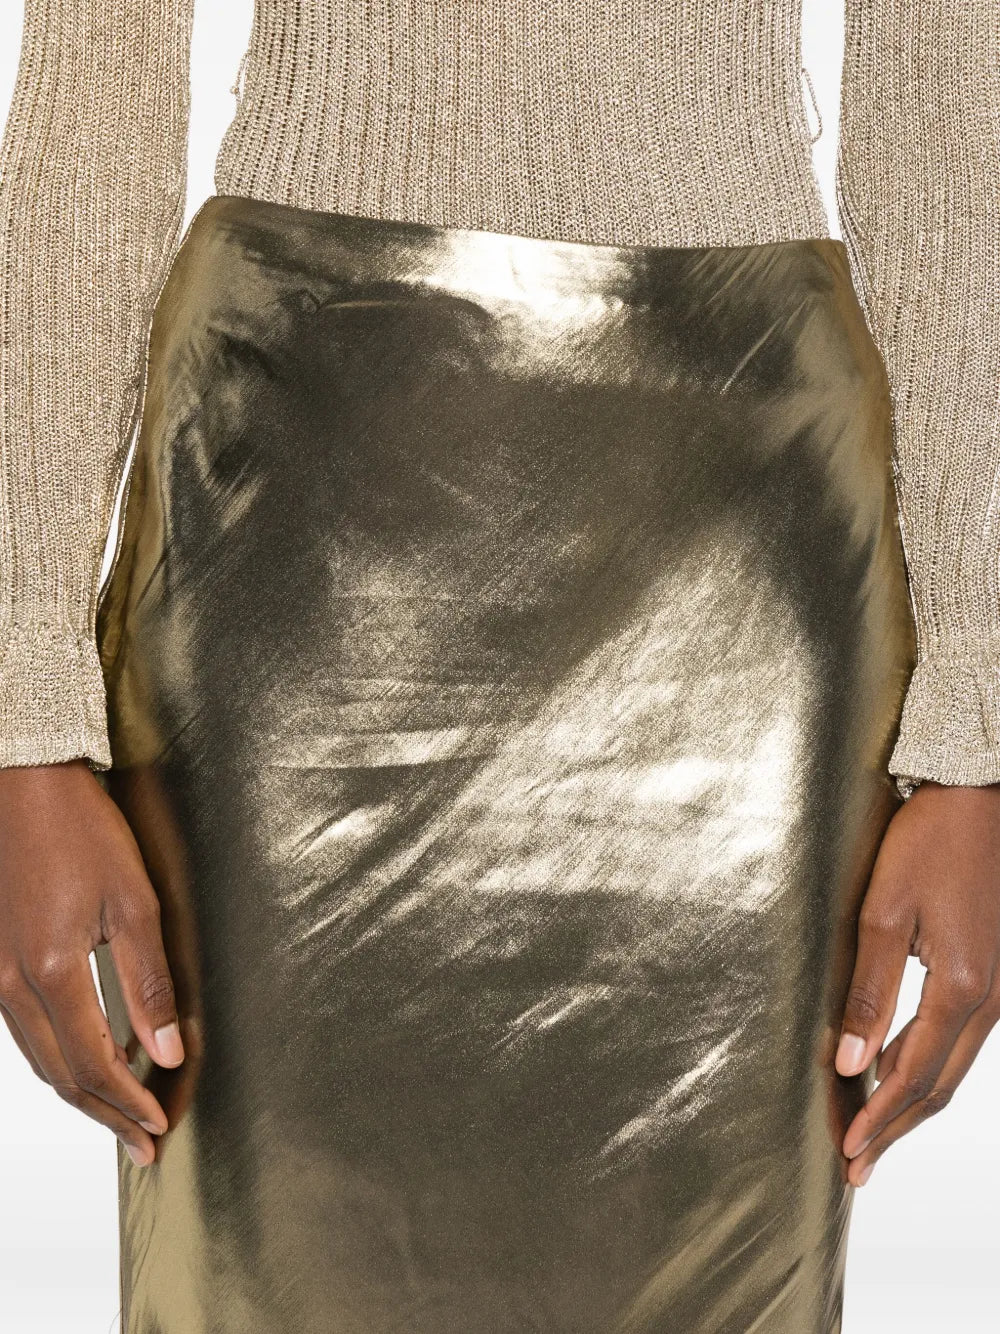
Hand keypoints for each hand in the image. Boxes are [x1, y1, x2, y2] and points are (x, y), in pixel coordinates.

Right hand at [0, 759, 183, 1165]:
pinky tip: (86, 1061)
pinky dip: (58, 1058)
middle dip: (106, 1114)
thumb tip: (169, 1050)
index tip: (159, 1125)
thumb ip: (150, 981)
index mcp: (51, 973)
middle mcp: (12, 985)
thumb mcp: (134, 903)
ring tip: (120, 1116)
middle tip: (143, 1145)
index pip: (94, 1064)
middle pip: (61, 1075)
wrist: (24, 788)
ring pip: (38, 1059)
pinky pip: (24, 1032)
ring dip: (81, 1092)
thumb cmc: (83, 833)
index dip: (128, 1101)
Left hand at [835, 780, 999, 1184]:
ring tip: (876, 1133)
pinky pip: (965, 1040)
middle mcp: (991, 1000)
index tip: (847, 1153)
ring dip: (914, 1104)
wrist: (981, 800)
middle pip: (939, 1085)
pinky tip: (906, 1075)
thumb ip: (870, 990)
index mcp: (963, 988)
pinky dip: (932, 1069)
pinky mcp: (997, 974)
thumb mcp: (885, 911)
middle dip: (896, 1129)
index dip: (878, 1119)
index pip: (912, 1076)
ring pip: (956, 1067)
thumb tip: (849, 1062)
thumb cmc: (929, 844)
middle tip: (858, 1165)